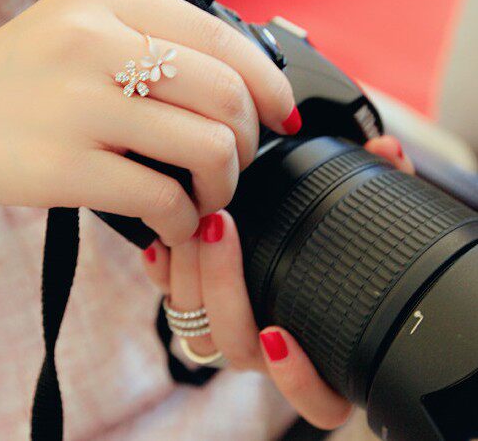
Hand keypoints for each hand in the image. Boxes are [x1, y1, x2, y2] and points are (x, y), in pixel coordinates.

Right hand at [0, 0, 298, 245]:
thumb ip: (146, 40)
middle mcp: (94, 42)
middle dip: (249, 140)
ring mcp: (78, 104)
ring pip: (207, 147)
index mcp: (103, 0)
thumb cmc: (17, 80)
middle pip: (226, 93)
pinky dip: (184, 219)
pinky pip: (163, 199)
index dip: (268, 81)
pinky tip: (173, 223)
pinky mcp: (63, 167)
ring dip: (224, 185)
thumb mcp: (76, 30)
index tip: (281, 115)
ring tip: (207, 197)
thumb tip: (234, 80)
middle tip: (237, 163)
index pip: (221, 34)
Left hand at [142, 135, 412, 428]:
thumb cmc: (329, 240)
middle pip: (236, 347)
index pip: (319, 399)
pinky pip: (172, 306)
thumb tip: (388, 151)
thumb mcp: (357, 210)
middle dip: (222, 286)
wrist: (288, 234)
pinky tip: (161, 243)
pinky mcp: (194, 302)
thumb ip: (381, 184)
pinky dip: (163, 277)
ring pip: (197, 331)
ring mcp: (227, 327)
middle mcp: (269, 349)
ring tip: (196, 221)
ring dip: (192, 276)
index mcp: (320, 346)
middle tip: (220, 225)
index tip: (277, 334)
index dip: (297, 380)